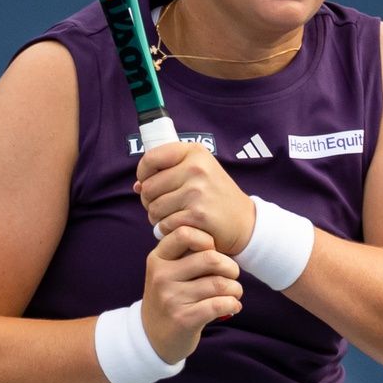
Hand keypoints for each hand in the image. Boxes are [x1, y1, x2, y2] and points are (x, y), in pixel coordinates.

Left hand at [135, 141, 256, 255]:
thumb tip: (137, 186)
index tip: (149, 183)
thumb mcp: (199, 173)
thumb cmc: (216, 197)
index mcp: (194, 152)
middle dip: (149, 201)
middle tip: (163, 207)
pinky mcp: (198, 215)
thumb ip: (167, 173)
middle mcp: (197, 168)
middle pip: (148, 187)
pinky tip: (180, 227)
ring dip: (157, 218)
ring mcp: (198, 191)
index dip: (143, 174)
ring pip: (154, 208)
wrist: (246, 223)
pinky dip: (168, 230)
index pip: (150, 158)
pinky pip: (165, 224)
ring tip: (172, 217)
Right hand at [141, 225, 242, 363]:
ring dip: (235, 288)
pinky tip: (233, 306)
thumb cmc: (169, 297)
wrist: (152, 336)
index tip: (213, 251)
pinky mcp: (184, 319)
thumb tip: (217, 240)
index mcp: (158, 259)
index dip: (207, 239)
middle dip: (230, 266)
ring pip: (219, 284)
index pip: (185, 233)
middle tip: (232, 274)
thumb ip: (185, 253)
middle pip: (210, 258)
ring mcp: (171, 298)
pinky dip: (233, 304)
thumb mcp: (166, 271)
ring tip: (234, 292)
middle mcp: (161, 276)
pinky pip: (219, 304)